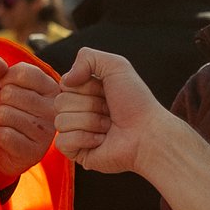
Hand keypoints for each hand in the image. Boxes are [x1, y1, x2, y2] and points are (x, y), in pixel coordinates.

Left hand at [0, 56, 57, 189]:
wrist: (1, 148)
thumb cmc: (4, 111)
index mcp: (50, 86)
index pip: (22, 72)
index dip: (4, 80)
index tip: (6, 89)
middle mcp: (54, 108)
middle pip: (10, 94)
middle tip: (7, 111)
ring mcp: (47, 132)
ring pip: (4, 114)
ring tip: (7, 125)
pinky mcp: (35, 152)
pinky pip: (3, 135)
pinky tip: (6, 139)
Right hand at [55, 48, 168, 174]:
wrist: (148, 133)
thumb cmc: (136, 102)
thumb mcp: (116, 66)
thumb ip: (87, 57)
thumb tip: (66, 80)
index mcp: (84, 92)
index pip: (65, 84)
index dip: (86, 87)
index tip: (106, 92)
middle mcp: (78, 110)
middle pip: (61, 102)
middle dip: (90, 105)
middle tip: (109, 111)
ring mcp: (76, 132)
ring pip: (61, 121)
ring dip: (90, 122)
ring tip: (109, 126)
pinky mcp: (76, 152)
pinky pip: (63, 142)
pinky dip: (84, 138)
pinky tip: (101, 140)